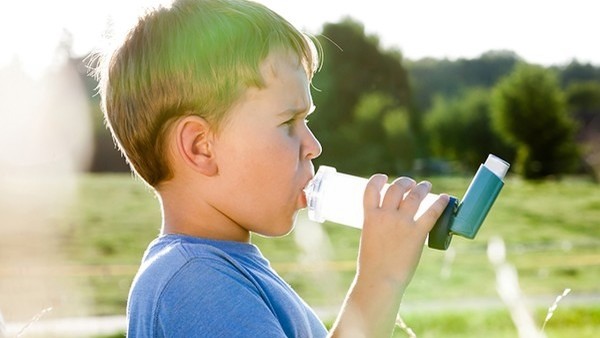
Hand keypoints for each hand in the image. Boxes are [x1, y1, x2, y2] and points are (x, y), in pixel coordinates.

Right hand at [358, 174, 448, 288]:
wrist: (380, 280)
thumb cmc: (372, 265)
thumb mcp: (369, 238)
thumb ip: (377, 226)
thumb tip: (389, 223)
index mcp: (370, 216)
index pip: (371, 188)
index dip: (378, 179)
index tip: (384, 177)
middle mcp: (386, 215)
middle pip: (396, 188)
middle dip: (405, 182)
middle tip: (411, 184)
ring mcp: (402, 223)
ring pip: (414, 196)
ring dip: (421, 187)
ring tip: (426, 186)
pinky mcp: (417, 233)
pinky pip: (432, 213)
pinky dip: (440, 203)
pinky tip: (445, 198)